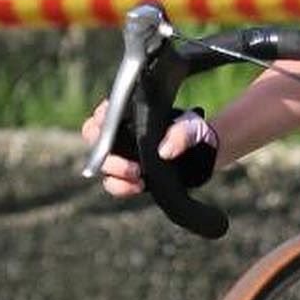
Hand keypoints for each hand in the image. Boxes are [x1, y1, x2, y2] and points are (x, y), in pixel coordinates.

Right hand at [80, 103, 218, 197]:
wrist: (204, 154)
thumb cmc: (193, 132)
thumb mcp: (192, 127)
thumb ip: (181, 134)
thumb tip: (164, 151)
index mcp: (130, 114)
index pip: (104, 113)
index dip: (102, 118)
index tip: (109, 125)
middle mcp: (121, 134)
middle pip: (94, 138)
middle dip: (104, 150)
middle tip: (128, 160)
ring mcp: (122, 156)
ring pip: (102, 164)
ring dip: (114, 171)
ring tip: (137, 175)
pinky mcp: (129, 176)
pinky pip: (113, 184)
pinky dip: (121, 187)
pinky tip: (139, 186)